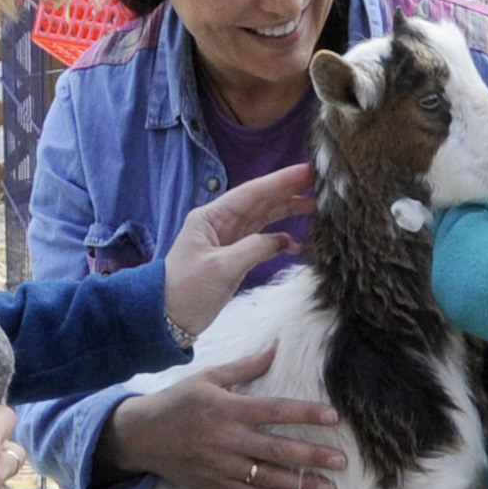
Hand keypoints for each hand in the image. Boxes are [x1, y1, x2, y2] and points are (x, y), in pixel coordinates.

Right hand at [99, 343, 346, 488]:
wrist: (141, 436)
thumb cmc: (177, 402)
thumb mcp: (208, 378)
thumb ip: (245, 367)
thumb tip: (275, 348)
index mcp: (228, 410)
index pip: (275, 411)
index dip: (305, 414)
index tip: (333, 417)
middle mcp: (228, 440)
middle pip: (278, 450)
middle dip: (312, 457)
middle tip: (342, 461)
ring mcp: (222, 466)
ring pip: (268, 478)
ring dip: (301, 484)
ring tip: (329, 488)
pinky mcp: (215, 484)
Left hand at [164, 162, 311, 340]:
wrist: (168, 318)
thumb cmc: (186, 290)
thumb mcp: (220, 268)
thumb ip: (253, 249)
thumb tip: (282, 240)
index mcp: (211, 217)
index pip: (251, 192)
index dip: (280, 181)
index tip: (306, 171)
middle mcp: (220, 223)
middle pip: (260, 201)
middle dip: (288, 192)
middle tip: (319, 186)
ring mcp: (228, 239)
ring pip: (263, 219)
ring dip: (287, 212)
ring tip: (315, 209)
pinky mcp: (234, 257)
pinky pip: (262, 241)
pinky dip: (279, 241)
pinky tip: (295, 245)